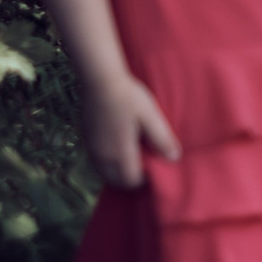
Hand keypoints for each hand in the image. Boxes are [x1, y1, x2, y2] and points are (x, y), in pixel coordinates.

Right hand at [79, 70, 180, 187]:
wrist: (100, 81)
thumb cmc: (129, 97)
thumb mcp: (151, 116)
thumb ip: (162, 139)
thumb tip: (174, 159)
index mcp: (120, 152)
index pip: (131, 181)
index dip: (144, 180)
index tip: (155, 169)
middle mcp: (102, 156)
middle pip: (117, 181)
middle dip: (131, 179)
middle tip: (146, 165)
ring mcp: (92, 149)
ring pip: (105, 173)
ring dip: (118, 171)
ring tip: (135, 157)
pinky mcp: (86, 140)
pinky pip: (97, 162)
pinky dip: (108, 163)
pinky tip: (120, 147)